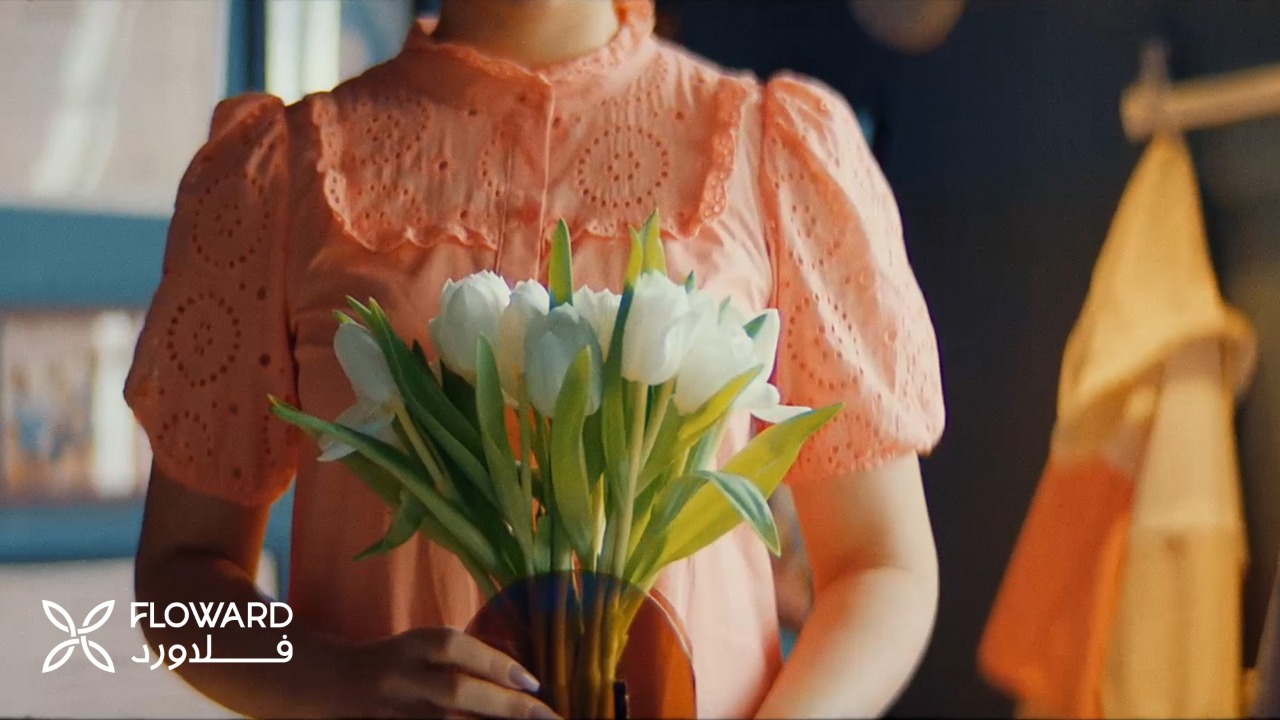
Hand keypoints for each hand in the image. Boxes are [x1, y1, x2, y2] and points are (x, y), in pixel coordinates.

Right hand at [340, 627, 559, 718]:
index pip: (454, 647)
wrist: (336, 683)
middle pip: (456, 692)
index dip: (494, 662)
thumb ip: (464, 654)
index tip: (533, 681)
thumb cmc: (398, 659)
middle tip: (548, 715)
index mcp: (413, 646)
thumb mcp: (423, 645)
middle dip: (505, 706)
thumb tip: (519, 674)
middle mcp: (405, 679)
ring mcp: (399, 713)